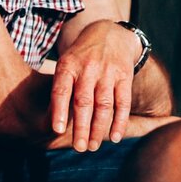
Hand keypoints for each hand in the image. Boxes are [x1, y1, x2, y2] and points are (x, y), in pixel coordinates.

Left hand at [50, 20, 139, 151]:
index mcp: (68, 65)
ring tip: (92, 147)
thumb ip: (61, 90)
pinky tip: (115, 137)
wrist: (109, 33)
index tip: (58, 130)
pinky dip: (120, 121)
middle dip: (81, 127)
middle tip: (79, 148)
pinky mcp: (125, 76)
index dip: (60, 110)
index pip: (62, 89)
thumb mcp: (66, 65)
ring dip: (98, 128)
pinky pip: (123, 102)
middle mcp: (88, 68)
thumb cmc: (81, 58)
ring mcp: (108, 72)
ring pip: (103, 105)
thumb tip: (54, 123)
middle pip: (84, 102)